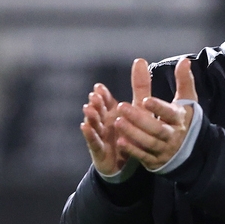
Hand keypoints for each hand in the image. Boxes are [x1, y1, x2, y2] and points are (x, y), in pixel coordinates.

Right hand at [81, 58, 153, 174]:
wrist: (125, 163)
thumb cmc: (130, 132)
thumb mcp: (138, 109)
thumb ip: (140, 87)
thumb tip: (140, 60)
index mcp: (113, 111)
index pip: (107, 100)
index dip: (103, 95)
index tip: (99, 87)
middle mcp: (104, 121)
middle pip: (99, 110)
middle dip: (96, 103)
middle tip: (94, 96)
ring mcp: (100, 135)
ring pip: (94, 124)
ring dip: (91, 116)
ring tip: (88, 109)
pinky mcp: (98, 149)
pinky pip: (93, 141)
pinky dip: (89, 134)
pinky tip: (85, 126)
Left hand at [113, 57, 197, 170]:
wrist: (191, 150)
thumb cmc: (183, 119)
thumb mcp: (187, 101)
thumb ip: (184, 81)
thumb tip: (185, 60)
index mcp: (180, 119)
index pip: (170, 113)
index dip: (159, 107)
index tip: (145, 99)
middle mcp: (173, 136)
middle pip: (157, 129)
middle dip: (140, 119)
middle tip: (122, 107)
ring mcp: (165, 150)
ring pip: (149, 143)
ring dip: (133, 133)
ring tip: (117, 122)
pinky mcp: (156, 161)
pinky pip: (144, 156)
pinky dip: (133, 150)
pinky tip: (120, 142)